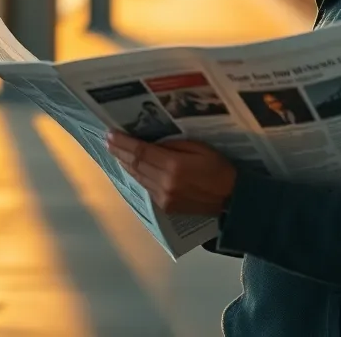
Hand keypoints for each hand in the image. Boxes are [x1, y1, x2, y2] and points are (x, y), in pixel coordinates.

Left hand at [106, 131, 236, 215]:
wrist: (232, 199)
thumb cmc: (219, 168)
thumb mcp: (200, 148)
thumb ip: (175, 145)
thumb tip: (152, 142)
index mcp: (174, 166)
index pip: (141, 152)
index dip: (124, 143)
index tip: (110, 134)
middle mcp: (165, 184)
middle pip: (135, 165)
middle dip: (120, 152)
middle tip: (108, 140)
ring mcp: (164, 198)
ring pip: (138, 177)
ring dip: (125, 164)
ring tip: (115, 152)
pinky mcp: (166, 207)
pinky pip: (146, 188)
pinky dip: (137, 175)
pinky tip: (132, 167)